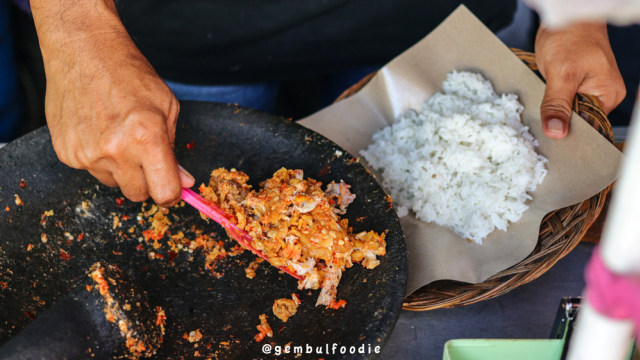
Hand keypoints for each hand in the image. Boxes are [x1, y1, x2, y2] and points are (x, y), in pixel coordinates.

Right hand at [32, 0, 193, 206]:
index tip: (173, 188)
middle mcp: (115, 150)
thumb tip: (184, 182)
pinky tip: (99, 131)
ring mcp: (87, 154)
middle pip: (138, 194)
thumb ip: (175, 150)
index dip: (172, 194)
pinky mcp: (67, 154)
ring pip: (114, 183)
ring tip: (119, 135)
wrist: (83, 51)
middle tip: (146, 156)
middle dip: (147, 181)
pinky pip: (91, 171)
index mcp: (146, 138)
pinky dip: (99, 159)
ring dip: (121, 169)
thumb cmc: (130, 75)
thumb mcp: (167, 108)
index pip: (164, 193)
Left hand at [535, 22, 625, 138]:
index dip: (570, 133)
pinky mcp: (573, 85)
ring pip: (566, 112)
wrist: (565, 18)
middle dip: (559, 122)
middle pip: (578, 121)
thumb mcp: (561, 74)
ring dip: (552, 112)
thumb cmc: (570, 38)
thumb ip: (557, 105)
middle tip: (541, 126)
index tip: (551, 139)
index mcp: (608, 95)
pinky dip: (550, 103)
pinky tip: (542, 101)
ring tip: (541, 110)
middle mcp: (601, 95)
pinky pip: (561, 102)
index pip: (590, 127)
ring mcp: (587, 90)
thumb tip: (556, 132)